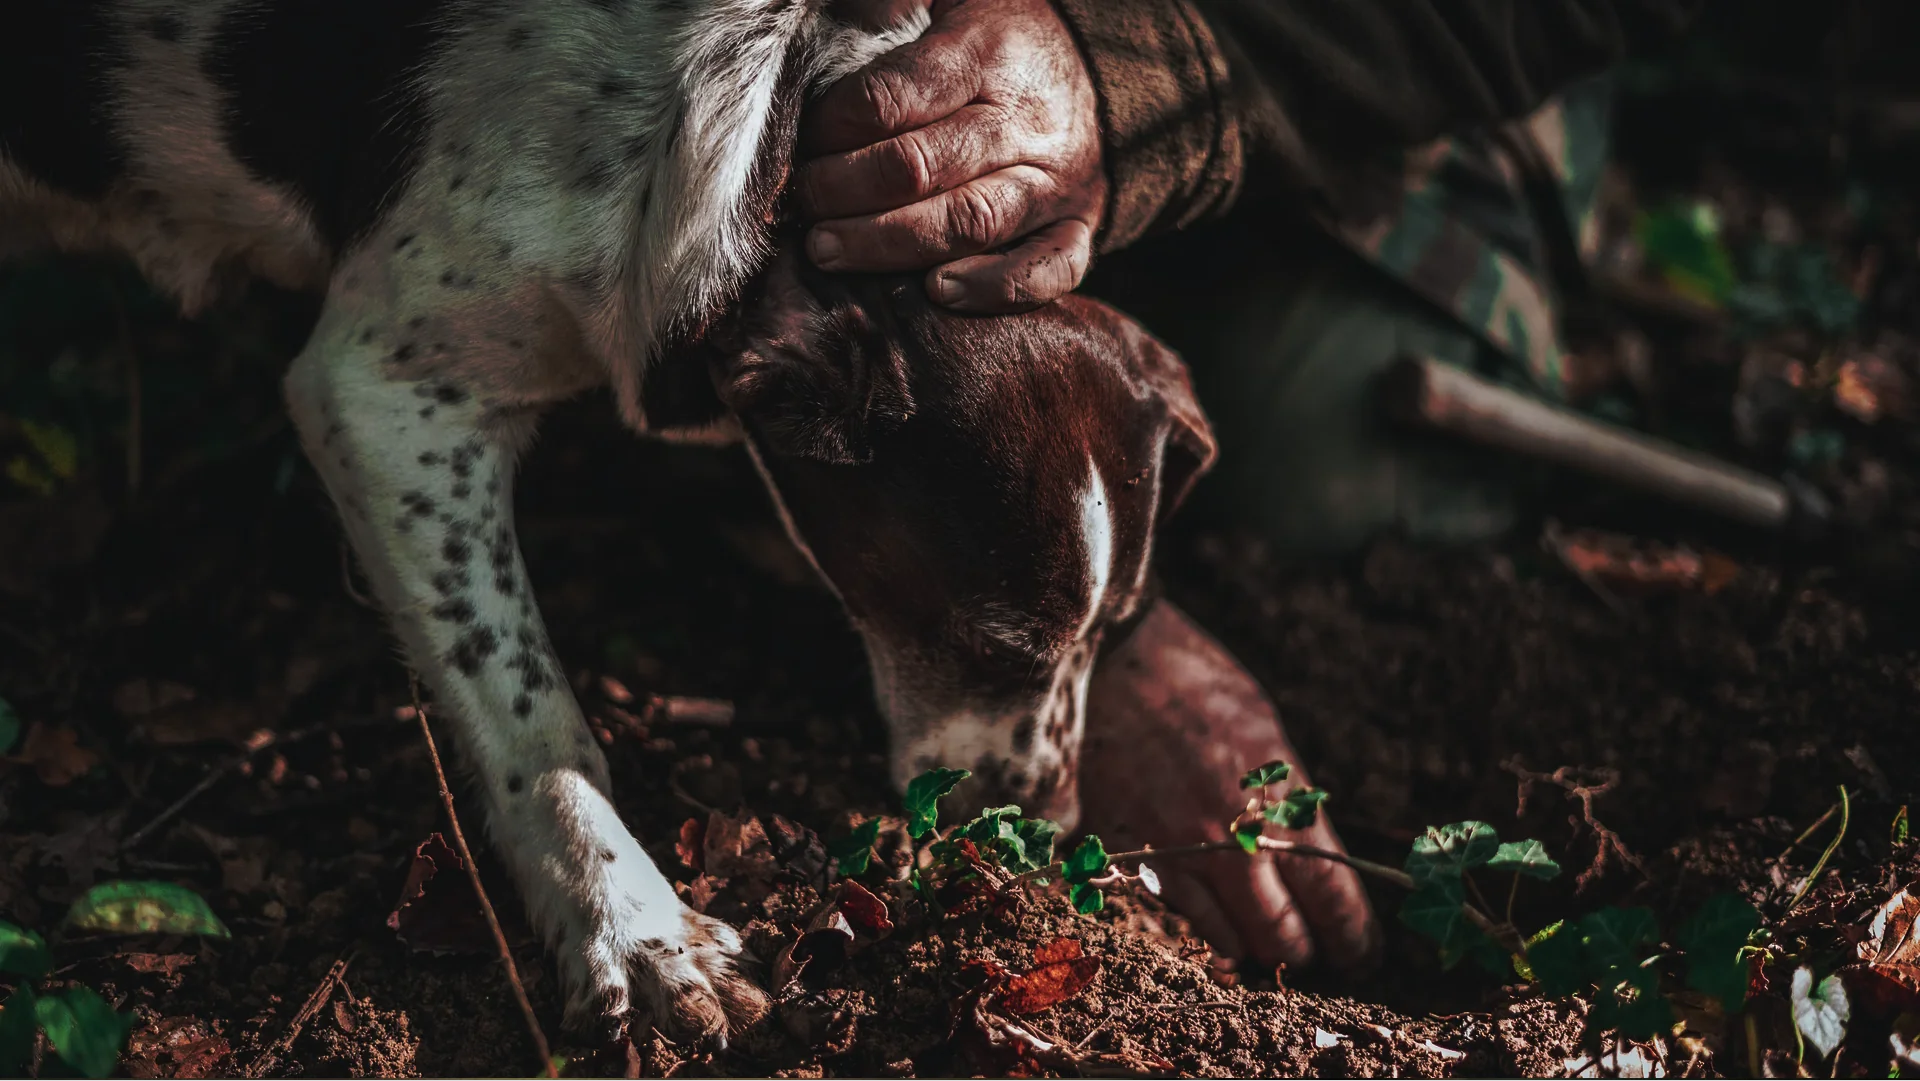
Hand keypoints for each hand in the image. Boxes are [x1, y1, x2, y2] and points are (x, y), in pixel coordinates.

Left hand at [799, 0, 1106, 312]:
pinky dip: (993, 288)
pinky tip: (937, 292)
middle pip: (920, 167)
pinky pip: (1047, 269)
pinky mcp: (1078, 227)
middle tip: (802, 205)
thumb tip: (839, 17)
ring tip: (829, 251)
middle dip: (843, 192)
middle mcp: (1023, 122)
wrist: (1100, 75)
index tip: (803, 143)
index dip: (833, 128)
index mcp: (985, 55)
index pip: (892, 99)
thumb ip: (892, 4)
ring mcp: (1055, 181)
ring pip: (970, 223)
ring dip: (889, 245)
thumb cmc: (1001, 43)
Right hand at [1080, 602, 1381, 973]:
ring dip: (1256, 947)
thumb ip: (1289, 801)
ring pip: (1232, 942)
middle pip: (1285, 937)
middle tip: (1319, 954)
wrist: (1108, 660)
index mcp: (1279, 800)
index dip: (1354, 938)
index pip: (1333, 899)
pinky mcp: (1134, 856)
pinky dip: (1206, 927)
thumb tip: (1315, 858)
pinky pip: (1180, 918)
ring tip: (1265, 939)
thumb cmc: (1194, 682)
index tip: (1362, 953)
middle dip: (1308, 953)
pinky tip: (1217, 916)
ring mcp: (1180, 853)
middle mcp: (1233, 839)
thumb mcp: (1264, 732)